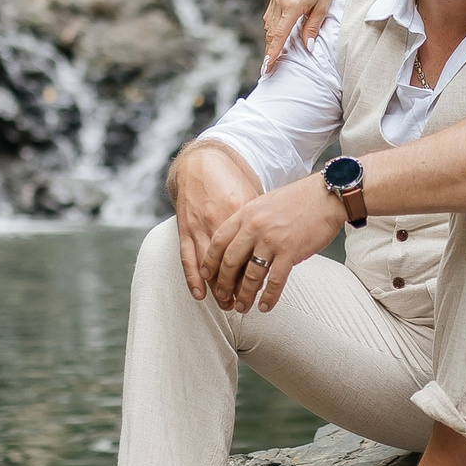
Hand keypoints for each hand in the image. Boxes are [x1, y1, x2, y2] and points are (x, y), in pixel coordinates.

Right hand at [170, 143, 261, 300]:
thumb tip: (281, 244)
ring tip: (227, 305)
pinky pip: (187, 257)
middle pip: (231, 263)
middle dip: (238, 287)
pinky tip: (199, 294)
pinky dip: (193, 277)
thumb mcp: (254, 197)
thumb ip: (263, 221)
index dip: (258, 274)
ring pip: (209, 265)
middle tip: (245, 305)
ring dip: (217, 288)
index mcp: (241, 211)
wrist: (202, 160)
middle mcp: (219, 220)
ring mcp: (200, 224)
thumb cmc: (232, 179)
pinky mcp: (184, 227)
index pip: (251, 251)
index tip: (265, 291)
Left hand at [206, 178, 345, 312]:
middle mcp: (255, 227)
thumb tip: (241, 242)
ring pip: (251, 275)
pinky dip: (268, 297)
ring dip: (244, 295)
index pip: (219, 241)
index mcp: (246, 214)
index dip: (210, 261)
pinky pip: (275, 280)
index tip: (207, 275)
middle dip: (224, 284)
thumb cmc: (300, 198)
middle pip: (230, 262)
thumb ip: (250, 220)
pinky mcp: (290, 252)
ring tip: (242, 307)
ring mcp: (272, 240)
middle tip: (223, 296)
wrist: (326, 195)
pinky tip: (265, 305)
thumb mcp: (265, 203)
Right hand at [263, 0, 346, 72]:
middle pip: (271, 33)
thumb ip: (312, 28)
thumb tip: (307, 47)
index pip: (280, 35)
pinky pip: (270, 18)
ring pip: (269, 26)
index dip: (273, 53)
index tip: (267, 67)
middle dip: (269, 51)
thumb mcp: (322, 9)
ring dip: (271, 41)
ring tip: (272, 56)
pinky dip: (272, 30)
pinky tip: (276, 37)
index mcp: (292, 6)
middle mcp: (280, 2)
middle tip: (268, 68)